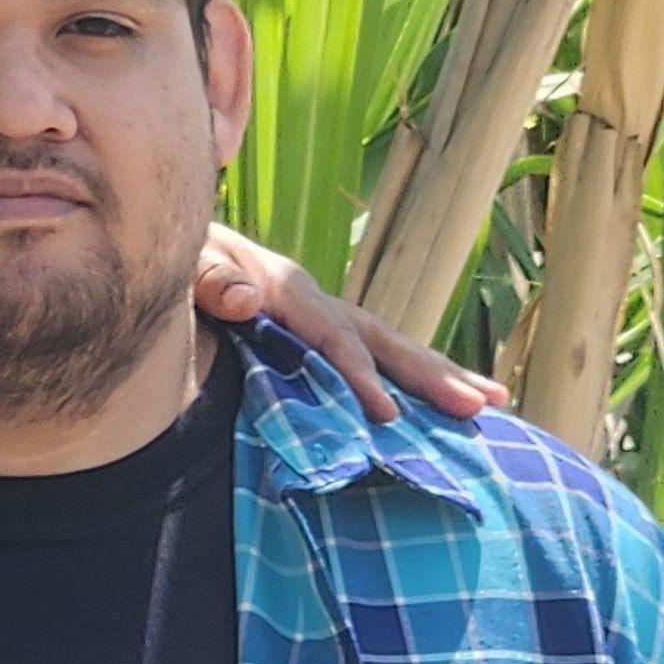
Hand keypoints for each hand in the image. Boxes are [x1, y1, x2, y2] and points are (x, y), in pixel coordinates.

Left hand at [193, 223, 507, 426]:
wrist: (170, 247)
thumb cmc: (177, 259)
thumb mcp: (187, 260)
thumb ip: (210, 278)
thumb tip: (246, 298)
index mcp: (290, 290)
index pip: (335, 339)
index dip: (361, 377)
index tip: (386, 416)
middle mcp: (319, 302)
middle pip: (385, 341)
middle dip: (433, 375)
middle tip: (481, 406)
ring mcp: (324, 319)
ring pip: (392, 349)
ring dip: (441, 376)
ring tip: (493, 404)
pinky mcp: (318, 336)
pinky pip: (374, 361)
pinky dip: (411, 382)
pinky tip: (443, 408)